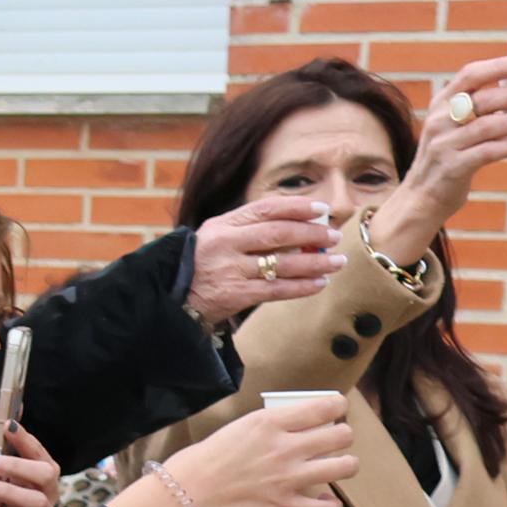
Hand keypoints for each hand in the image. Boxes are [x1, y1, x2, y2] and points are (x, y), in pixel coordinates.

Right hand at [112, 400, 355, 506]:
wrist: (180, 499)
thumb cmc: (199, 462)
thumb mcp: (235, 429)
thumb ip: (268, 427)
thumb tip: (290, 430)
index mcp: (269, 422)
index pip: (325, 407)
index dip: (338, 408)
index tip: (335, 412)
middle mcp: (285, 448)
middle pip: (341, 435)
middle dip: (342, 437)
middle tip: (332, 443)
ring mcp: (288, 480)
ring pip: (345, 467)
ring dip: (345, 466)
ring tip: (334, 468)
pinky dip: (330, 506)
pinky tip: (323, 502)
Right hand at [186, 198, 339, 326]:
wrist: (169, 300)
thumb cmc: (200, 267)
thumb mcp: (215, 239)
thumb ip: (248, 230)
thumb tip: (300, 227)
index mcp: (221, 225)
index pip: (266, 209)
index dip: (297, 206)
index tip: (321, 208)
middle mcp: (225, 244)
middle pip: (278, 233)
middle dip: (312, 234)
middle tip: (334, 237)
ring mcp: (229, 270)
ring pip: (283, 262)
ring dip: (315, 262)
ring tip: (337, 262)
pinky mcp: (234, 295)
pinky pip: (277, 289)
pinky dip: (301, 286)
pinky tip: (319, 284)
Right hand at [365, 55, 506, 268]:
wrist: (421, 197)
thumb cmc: (449, 157)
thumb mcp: (454, 127)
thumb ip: (479, 111)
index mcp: (441, 104)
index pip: (470, 75)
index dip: (498, 67)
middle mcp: (440, 120)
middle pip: (485, 99)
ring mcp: (444, 144)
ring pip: (489, 125)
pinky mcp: (452, 167)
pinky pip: (488, 152)